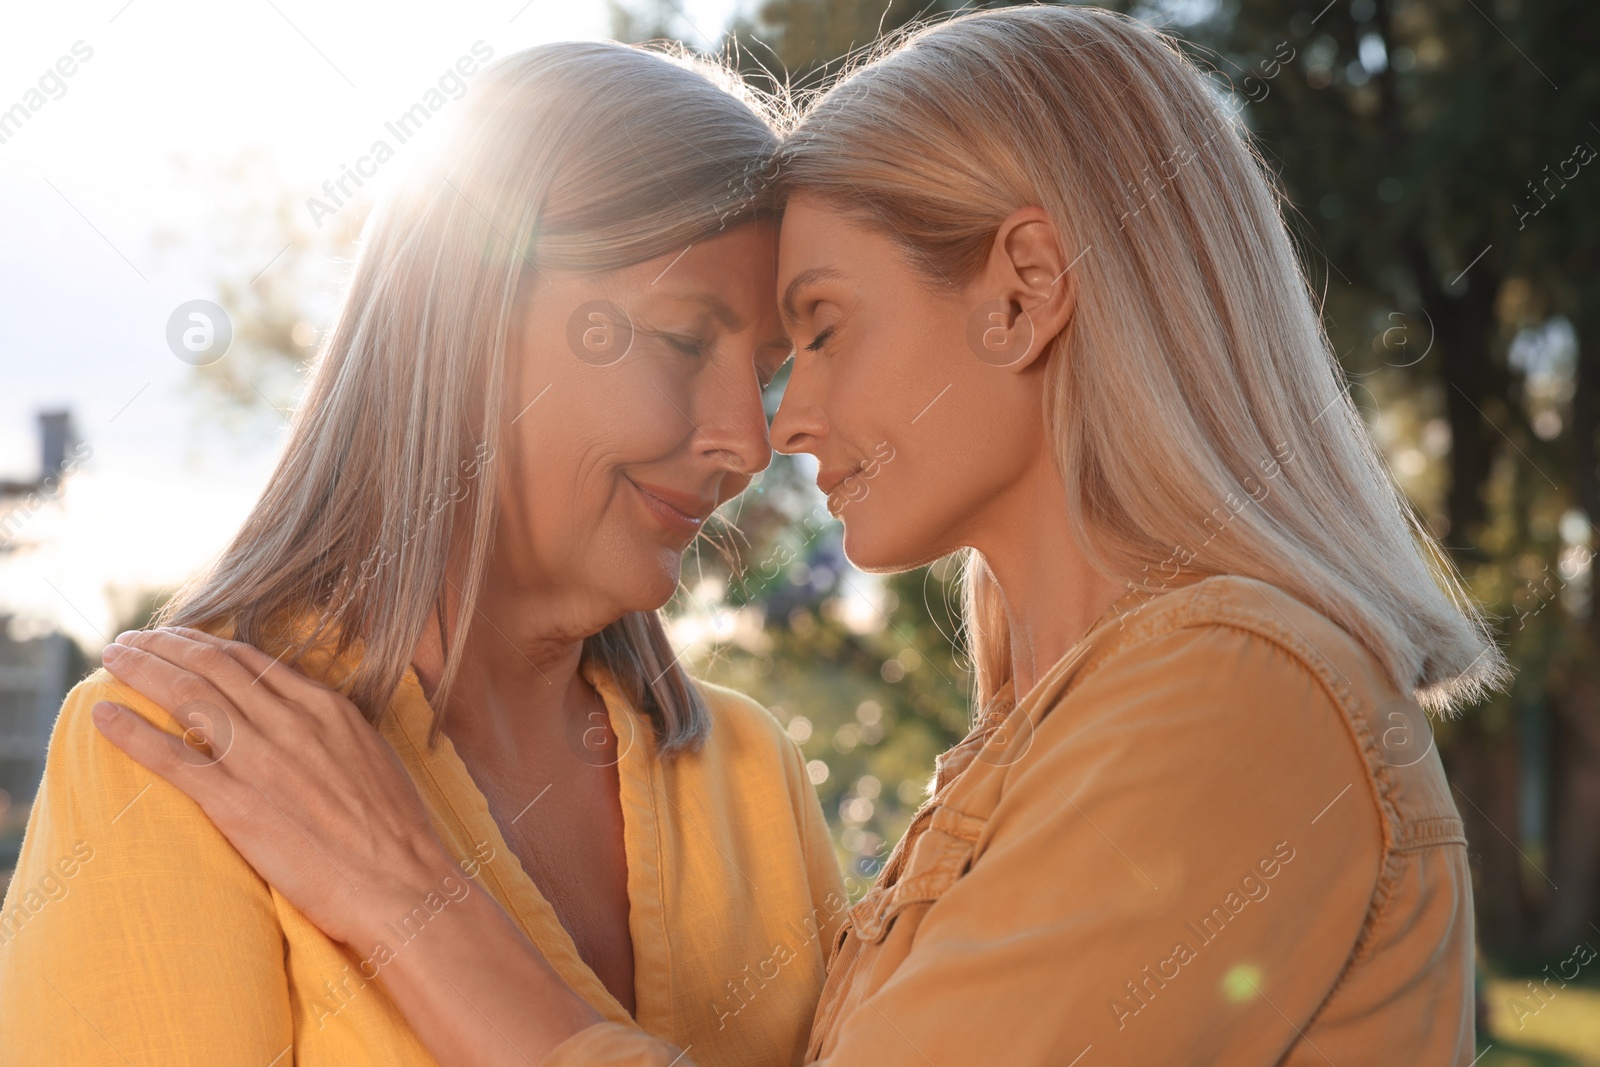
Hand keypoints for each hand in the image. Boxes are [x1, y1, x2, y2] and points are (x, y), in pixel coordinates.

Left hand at [93, 627, 461, 951]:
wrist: (403, 883)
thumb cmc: (397, 834)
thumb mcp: (373, 759)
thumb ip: (334, 733)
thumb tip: (313, 725)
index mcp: (327, 709)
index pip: (253, 661)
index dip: (207, 645)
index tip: (180, 640)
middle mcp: (291, 723)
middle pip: (212, 666)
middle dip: (165, 645)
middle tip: (132, 639)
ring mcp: (262, 761)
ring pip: (188, 696)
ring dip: (142, 671)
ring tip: (112, 659)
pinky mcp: (236, 804)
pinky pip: (172, 757)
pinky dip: (132, 732)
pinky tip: (104, 715)